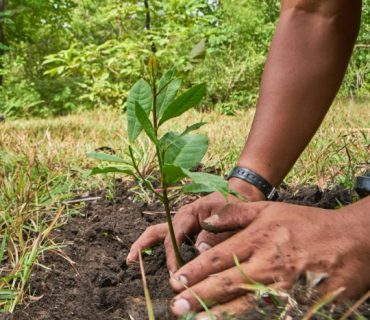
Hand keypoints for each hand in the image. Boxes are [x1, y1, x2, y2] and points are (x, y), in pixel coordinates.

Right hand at [126, 178, 264, 271]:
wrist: (240, 193)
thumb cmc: (232, 202)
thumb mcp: (226, 215)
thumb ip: (214, 234)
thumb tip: (200, 252)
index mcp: (188, 213)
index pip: (174, 236)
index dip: (172, 255)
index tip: (174, 273)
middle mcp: (181, 219)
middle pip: (156, 231)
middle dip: (143, 245)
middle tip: (130, 260)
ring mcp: (182, 224)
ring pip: (159, 234)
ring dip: (146, 245)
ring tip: (132, 260)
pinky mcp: (187, 230)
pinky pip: (171, 240)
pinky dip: (163, 250)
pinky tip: (162, 262)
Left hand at [169, 199, 369, 318]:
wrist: (351, 240)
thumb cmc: (306, 223)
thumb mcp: (269, 210)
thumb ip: (235, 213)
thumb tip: (206, 223)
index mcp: (258, 238)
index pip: (219, 257)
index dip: (196, 271)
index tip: (177, 281)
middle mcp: (268, 262)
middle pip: (227, 282)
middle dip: (199, 296)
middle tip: (177, 307)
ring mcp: (285, 285)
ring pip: (245, 303)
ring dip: (219, 314)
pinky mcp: (301, 301)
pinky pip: (270, 313)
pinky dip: (250, 319)